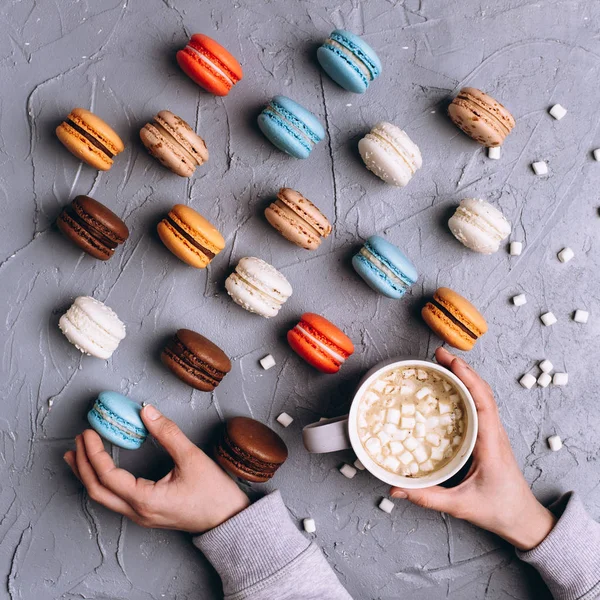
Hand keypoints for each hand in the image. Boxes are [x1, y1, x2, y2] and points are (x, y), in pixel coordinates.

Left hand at [64, 405, 248, 532]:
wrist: (228, 519)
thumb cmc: (214, 493)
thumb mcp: (192, 458)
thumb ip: (167, 433)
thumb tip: (147, 411)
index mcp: (146, 500)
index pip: (107, 476)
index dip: (94, 453)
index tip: (89, 432)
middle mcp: (138, 512)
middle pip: (97, 491)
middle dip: (83, 465)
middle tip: (78, 440)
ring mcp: (141, 516)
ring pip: (103, 498)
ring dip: (88, 475)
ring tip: (79, 455)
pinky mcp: (146, 513)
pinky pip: (114, 499)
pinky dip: (102, 482)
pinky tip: (102, 469)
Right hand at [391, 347, 555, 550]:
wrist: (523, 519)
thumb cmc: (498, 510)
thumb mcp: (460, 506)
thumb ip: (427, 497)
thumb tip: (395, 489)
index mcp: (491, 443)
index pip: (482, 402)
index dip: (468, 379)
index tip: (450, 362)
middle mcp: (494, 432)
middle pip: (482, 391)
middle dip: (461, 369)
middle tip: (438, 355)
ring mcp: (493, 433)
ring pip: (482, 396)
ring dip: (465, 376)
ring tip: (442, 364)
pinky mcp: (488, 436)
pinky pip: (479, 406)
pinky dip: (466, 390)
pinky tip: (451, 388)